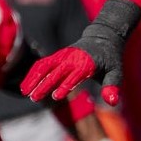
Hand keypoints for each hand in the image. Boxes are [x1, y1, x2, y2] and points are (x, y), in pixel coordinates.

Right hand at [23, 0, 140, 104]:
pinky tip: (25, 85)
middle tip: (34, 98)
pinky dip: (33, 73)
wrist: (103, 38)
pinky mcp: (57, 55)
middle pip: (56, 71)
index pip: (75, 75)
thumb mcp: (116, 73)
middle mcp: (73, 58)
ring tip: (24, 92)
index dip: (66, 85)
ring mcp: (63, 55)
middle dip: (44, 85)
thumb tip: (112, 102)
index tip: (56, 97)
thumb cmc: (110, 60)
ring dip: (34, 78)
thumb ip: (112, 87)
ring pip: (45, 66)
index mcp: (88, 62)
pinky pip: (42, 63)